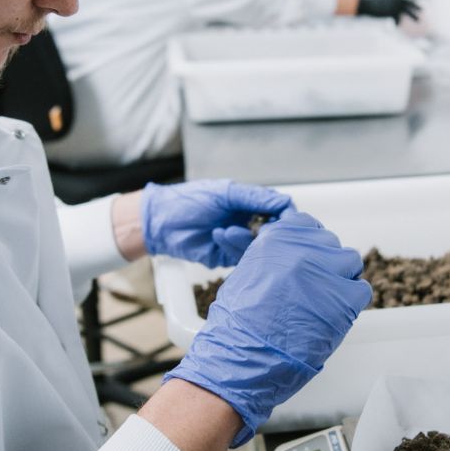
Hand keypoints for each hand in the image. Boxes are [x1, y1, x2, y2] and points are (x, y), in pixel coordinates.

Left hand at [141, 179, 294, 267]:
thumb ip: (256, 197)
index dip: (285, 216)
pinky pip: (240, 257)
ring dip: (244, 239)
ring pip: (257, 247)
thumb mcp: (226, 193)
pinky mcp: (227, 257)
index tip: (288, 221)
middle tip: (262, 232)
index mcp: (250, 204)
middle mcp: (247, 223)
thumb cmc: (191, 200)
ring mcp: (238, 241)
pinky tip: (217, 235)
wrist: (162, 221)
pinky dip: (231, 245)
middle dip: (268, 233)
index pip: (278, 211)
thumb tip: (285, 201)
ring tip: (226, 230)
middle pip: (272, 233)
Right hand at [164, 210, 371, 443]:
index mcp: (276, 238)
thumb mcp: (247, 274)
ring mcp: (325, 271)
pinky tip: (336, 314)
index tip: (308, 260)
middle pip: (330, 244)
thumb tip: (289, 259)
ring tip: (326, 302)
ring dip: (341, 279)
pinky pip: (361, 289)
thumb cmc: (237, 324)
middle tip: (315, 288)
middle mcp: (303, 248)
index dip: (310, 245)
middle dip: (325, 263)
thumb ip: (272, 258)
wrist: (242, 355)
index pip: (307, 225)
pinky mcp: (343, 298)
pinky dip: (352, 301)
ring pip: (350, 262)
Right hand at [355, 0, 420, 22]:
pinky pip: (397, 19)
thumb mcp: (385, 2)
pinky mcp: (392, 12)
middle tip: (423, 13)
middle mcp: (398, 0)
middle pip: (410, 5)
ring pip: (407, 12)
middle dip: (417, 9)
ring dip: (413, 17)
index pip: (408, 0)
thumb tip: (399, 6)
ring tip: (419, 21)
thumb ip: (393, 3)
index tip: (421, 7)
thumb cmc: (375, 3)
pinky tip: (396, 26)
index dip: (414, 4)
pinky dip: (397, 23)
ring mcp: (395, 6)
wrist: (368, 5)